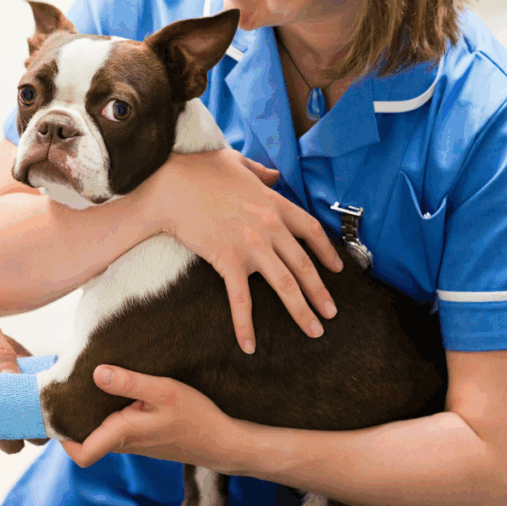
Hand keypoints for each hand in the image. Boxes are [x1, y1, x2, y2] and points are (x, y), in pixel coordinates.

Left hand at [0, 298, 45, 453]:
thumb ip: (1, 353)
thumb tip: (15, 381)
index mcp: (19, 364)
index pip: (42, 388)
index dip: (47, 402)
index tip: (46, 411)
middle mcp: (6, 387)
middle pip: (29, 416)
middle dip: (30, 427)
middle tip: (24, 427)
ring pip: (8, 432)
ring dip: (8, 439)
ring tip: (0, 432)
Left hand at [60, 365, 240, 472]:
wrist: (223, 442)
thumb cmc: (196, 417)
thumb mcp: (164, 391)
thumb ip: (130, 382)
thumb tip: (97, 373)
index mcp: (124, 434)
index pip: (81, 453)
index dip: (62, 437)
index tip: (57, 410)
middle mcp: (124, 442)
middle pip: (85, 438)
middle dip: (73, 416)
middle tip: (68, 386)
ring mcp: (133, 442)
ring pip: (100, 432)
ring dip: (91, 411)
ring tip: (88, 382)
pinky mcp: (143, 437)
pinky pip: (115, 427)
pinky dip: (109, 411)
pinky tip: (116, 389)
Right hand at [146, 149, 341, 352]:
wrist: (170, 186)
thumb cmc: (197, 170)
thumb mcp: (234, 161)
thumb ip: (259, 170)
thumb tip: (274, 175)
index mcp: (273, 203)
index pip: (310, 230)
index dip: (327, 251)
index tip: (337, 269)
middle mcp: (269, 227)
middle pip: (304, 264)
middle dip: (320, 292)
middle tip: (330, 313)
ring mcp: (251, 245)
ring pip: (285, 284)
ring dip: (302, 310)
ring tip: (314, 330)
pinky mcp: (228, 260)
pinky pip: (241, 299)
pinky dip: (246, 325)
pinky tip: (249, 345)